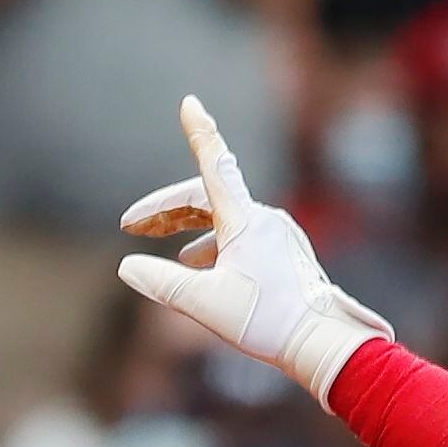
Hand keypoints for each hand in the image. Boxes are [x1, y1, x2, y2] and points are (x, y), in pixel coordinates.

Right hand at [116, 96, 390, 404]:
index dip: (199, 133)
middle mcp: (264, 220)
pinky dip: (214, 246)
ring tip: (166, 252)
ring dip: (189, 230)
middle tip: (133, 225)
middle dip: (166, 210)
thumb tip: (126, 267)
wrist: (321, 343)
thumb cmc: (266, 322)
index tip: (189, 103)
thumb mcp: (203, 304)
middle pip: (206, 198)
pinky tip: (202, 268)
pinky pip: (242, 238)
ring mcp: (278, 236)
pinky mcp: (286, 254)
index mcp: (245, 221)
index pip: (214, 165)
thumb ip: (161, 283)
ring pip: (224, 220)